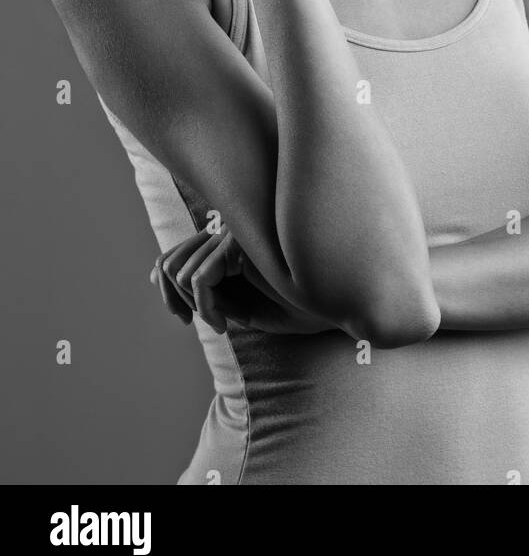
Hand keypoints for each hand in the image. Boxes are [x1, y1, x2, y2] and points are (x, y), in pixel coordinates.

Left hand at [151, 227, 333, 335]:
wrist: (338, 308)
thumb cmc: (297, 305)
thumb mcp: (244, 305)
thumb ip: (211, 294)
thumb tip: (164, 280)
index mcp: (232, 240)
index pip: (177, 253)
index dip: (166, 287)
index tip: (183, 319)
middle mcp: (231, 229)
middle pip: (170, 260)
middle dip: (172, 299)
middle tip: (194, 324)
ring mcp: (237, 232)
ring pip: (181, 271)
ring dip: (195, 307)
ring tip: (221, 324)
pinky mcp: (243, 243)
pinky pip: (201, 279)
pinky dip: (205, 309)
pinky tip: (225, 326)